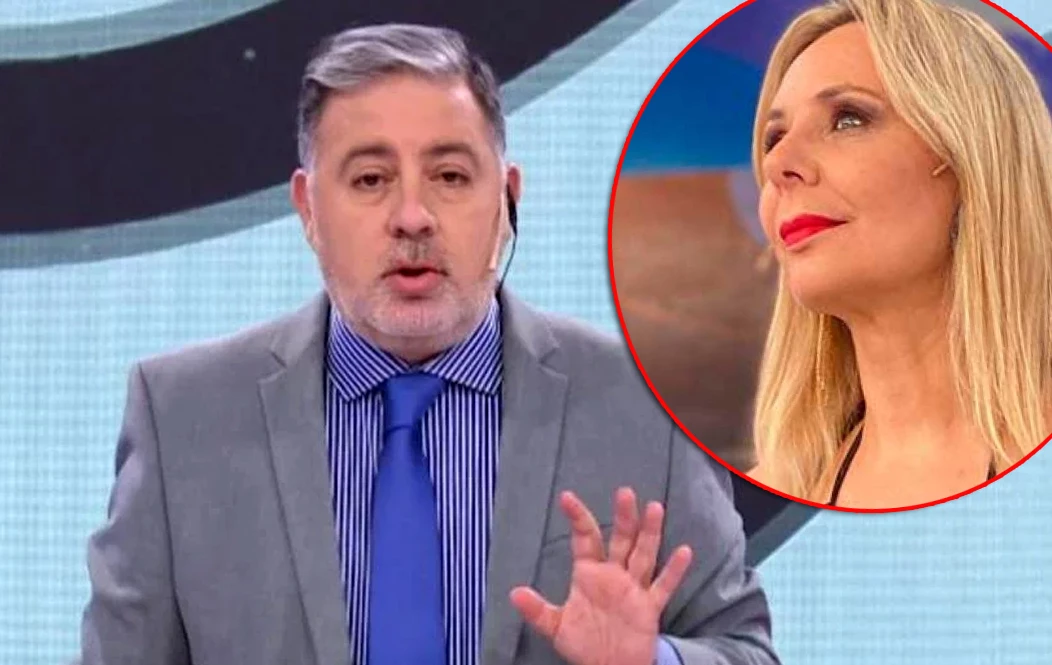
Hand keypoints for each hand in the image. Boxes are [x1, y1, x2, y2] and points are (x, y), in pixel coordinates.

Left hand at [509, 487, 692, 664]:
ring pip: (643, 555)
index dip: (577, 518)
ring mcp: (633, 589)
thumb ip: (537, 610)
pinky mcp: (649, 608)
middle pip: (620, 540)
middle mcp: (613, 576)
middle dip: (623, 518)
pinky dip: (674, 571)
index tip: (567, 498)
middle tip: (624, 493)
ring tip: (654, 508)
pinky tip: (684, 550)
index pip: (584, 539)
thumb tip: (513, 593)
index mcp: (589, 574)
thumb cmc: (584, 644)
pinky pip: (662, 586)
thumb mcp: (556, 627)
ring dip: (649, 533)